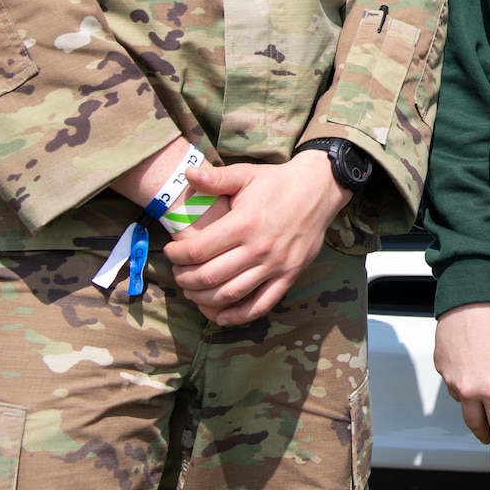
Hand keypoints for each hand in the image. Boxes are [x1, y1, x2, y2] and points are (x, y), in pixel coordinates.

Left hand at [163, 153, 351, 324]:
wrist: (319, 189)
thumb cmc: (278, 182)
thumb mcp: (246, 174)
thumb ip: (216, 178)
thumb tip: (187, 172)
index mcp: (244, 224)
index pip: (198, 250)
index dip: (177, 255)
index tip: (170, 252)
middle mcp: (259, 249)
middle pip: (210, 276)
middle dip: (185, 279)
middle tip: (178, 273)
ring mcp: (276, 266)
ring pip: (231, 293)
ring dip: (204, 298)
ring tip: (192, 292)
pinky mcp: (289, 276)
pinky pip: (262, 304)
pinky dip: (239, 315)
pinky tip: (221, 316)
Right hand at [435, 302, 489, 461]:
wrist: (468, 303)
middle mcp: (469, 390)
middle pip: (475, 424)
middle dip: (484, 433)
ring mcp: (451, 381)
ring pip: (463, 402)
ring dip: (473, 402)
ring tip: (483, 387)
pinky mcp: (441, 370)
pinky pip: (453, 384)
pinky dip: (463, 383)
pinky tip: (470, 368)